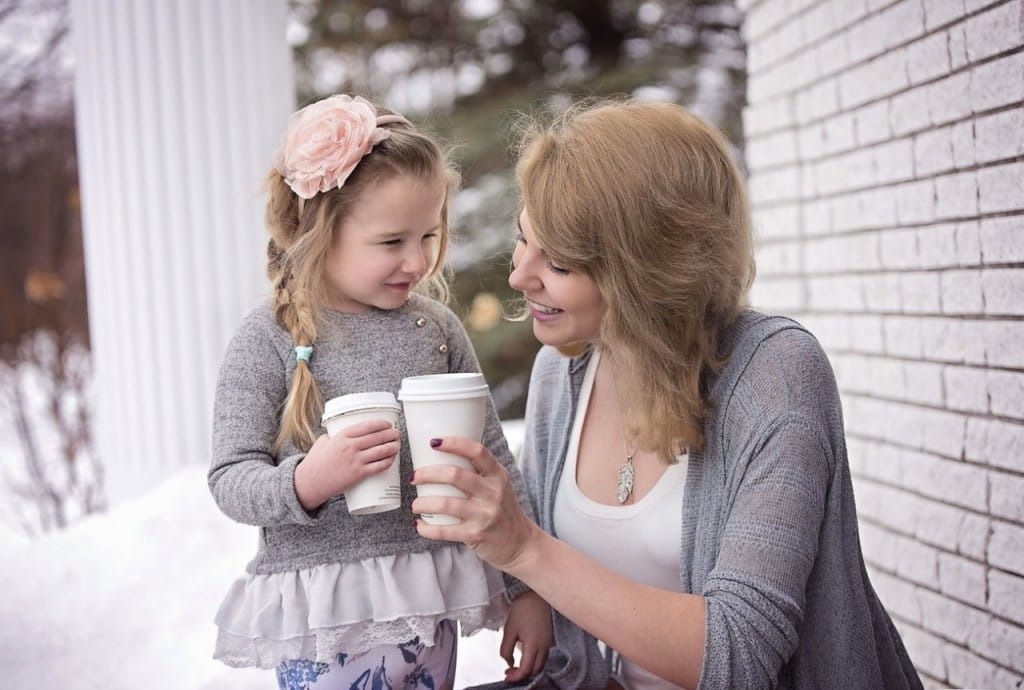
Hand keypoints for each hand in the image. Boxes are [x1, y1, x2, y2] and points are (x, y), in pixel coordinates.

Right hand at [294, 418, 399, 510]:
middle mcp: (351, 446)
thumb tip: (342, 435)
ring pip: (382, 451)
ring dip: (394, 446)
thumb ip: (333, 436)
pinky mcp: (359, 474)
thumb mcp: (323, 442)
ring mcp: (356, 460)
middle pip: (378, 437)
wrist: (311, 482)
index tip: (388, 424)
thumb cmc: (316, 462)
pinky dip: (389, 461)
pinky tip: (392, 459)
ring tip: (397, 445)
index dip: (382, 424)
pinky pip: (379, 466)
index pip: (368, 426)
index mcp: (343, 436)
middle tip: (397, 434)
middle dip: (391, 434)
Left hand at [410, 436, 542, 571]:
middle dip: (427, 474)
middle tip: (415, 477)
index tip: (434, 442)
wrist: (520, 544)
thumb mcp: (499, 486)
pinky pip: (444, 531)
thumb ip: (479, 472)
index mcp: (498, 475)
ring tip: (415, 504)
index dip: (454, 443)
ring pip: (444, 504)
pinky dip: (427, 528)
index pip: (477, 452)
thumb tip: (444, 456)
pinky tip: (420, 525)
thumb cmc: (503, 510)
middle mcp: (493, 493)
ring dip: (422, 503)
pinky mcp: (476, 535)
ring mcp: (484, 515)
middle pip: (454, 475)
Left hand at [501, 591, 551, 681]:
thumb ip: (506, 649)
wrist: (536, 596)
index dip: (516, 677)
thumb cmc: (523, 609)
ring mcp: (548, 643)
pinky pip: (543, 657)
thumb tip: (508, 662)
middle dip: (522, 675)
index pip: (526, 669)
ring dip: (528, 669)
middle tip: (509, 672)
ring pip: (540, 664)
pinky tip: (524, 656)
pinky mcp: (548, 639)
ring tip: (515, 666)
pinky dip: (534, 662)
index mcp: (534, 645)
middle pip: (535, 670)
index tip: (507, 677)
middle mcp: (544, 646)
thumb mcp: (509, 629)